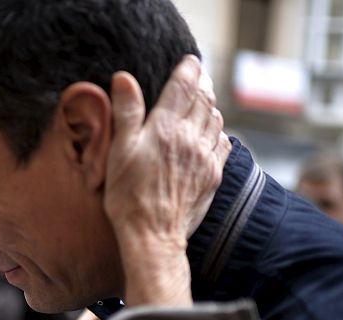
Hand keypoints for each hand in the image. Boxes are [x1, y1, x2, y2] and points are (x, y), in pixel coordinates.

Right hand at [105, 55, 230, 306]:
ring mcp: (205, 157)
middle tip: (198, 77)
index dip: (188, 70)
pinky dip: (219, 132)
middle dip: (201, 85)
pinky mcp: (212, 176)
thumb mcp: (118, 152)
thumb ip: (126, 113)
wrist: (153, 236)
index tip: (190, 61)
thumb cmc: (128, 196)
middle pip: (204, 100)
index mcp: (165, 128)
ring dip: (211, 107)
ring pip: (216, 120)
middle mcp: (190, 138)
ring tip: (203, 103)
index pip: (183, 87)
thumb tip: (124, 78)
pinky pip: (224, 144)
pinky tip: (212, 135)